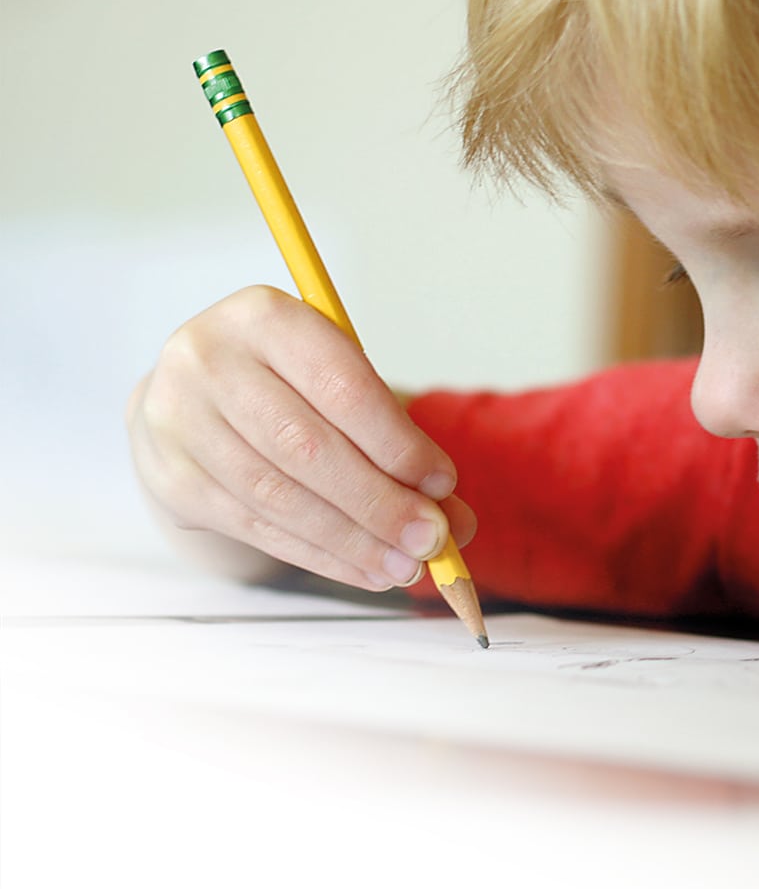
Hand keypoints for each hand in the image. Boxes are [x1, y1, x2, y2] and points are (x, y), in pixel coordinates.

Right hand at [127, 286, 475, 590]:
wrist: (188, 398)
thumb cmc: (288, 385)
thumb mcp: (341, 385)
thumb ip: (398, 442)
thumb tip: (458, 522)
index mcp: (264, 318)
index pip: (341, 387)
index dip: (396, 442)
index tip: (443, 484)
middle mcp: (209, 362)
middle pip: (306, 447)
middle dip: (379, 503)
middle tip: (433, 540)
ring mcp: (179, 421)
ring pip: (278, 496)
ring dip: (353, 541)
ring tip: (406, 566)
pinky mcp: (171, 477)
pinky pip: (256, 527)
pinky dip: (321, 556)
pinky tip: (366, 570)